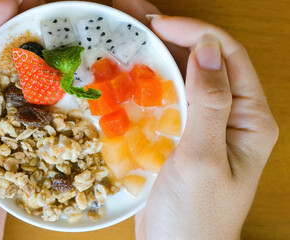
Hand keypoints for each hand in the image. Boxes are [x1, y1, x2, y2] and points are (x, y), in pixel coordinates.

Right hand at [113, 0, 278, 238]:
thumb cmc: (197, 214)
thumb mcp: (204, 158)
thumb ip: (210, 103)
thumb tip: (208, 49)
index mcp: (249, 119)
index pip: (227, 58)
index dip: (195, 33)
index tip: (158, 23)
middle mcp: (230, 116)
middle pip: (204, 61)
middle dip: (172, 36)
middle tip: (136, 18)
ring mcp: (204, 125)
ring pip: (184, 77)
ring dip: (158, 53)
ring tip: (129, 33)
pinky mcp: (181, 135)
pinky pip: (168, 98)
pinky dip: (148, 81)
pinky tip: (128, 70)